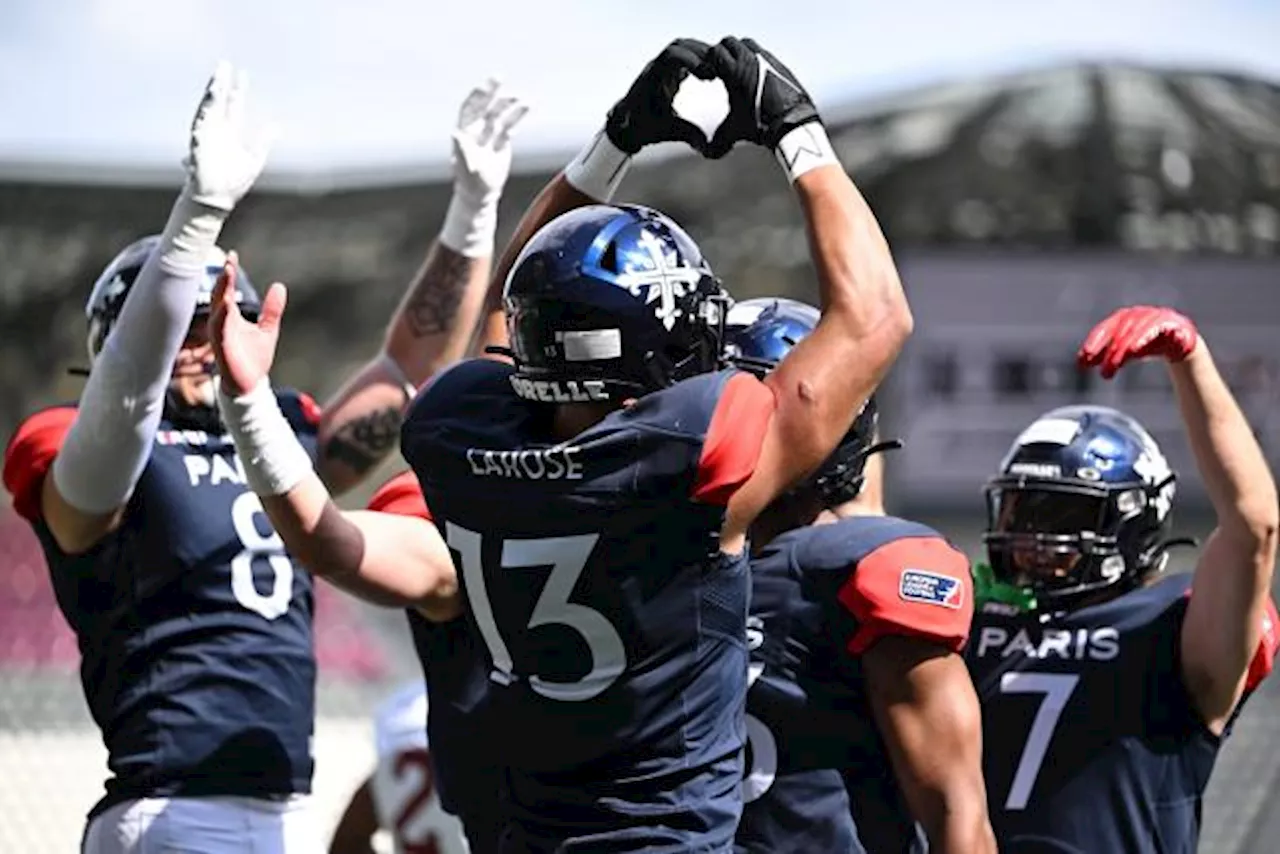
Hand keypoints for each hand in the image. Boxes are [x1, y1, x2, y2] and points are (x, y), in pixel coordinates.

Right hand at [184, 61, 274, 210]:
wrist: (217, 200)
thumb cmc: (232, 182)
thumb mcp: (254, 158)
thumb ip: (263, 141)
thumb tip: (275, 125)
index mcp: (230, 132)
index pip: (234, 105)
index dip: (238, 90)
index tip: (242, 74)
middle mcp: (217, 130)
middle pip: (218, 102)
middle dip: (221, 83)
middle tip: (224, 65)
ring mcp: (206, 136)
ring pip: (207, 111)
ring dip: (211, 96)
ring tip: (216, 80)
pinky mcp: (197, 146)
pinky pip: (199, 128)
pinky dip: (203, 117)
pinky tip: (208, 105)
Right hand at [208, 254, 287, 395]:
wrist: (252, 385)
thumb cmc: (255, 358)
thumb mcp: (268, 329)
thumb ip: (272, 309)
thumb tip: (279, 286)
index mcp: (230, 318)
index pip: (225, 290)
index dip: (228, 274)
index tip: (233, 255)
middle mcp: (222, 324)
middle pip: (219, 296)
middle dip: (223, 279)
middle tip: (229, 261)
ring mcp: (221, 336)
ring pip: (217, 310)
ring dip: (221, 293)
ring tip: (225, 276)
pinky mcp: (223, 349)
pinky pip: (220, 330)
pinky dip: (221, 317)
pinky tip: (225, 305)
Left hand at [452, 78, 528, 202]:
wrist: (481, 193)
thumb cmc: (469, 181)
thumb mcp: (465, 166)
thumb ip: (461, 150)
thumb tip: (455, 134)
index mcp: (465, 131)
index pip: (470, 107)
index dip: (476, 96)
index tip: (485, 87)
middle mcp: (477, 129)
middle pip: (485, 105)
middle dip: (491, 91)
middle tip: (499, 77)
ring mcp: (490, 133)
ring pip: (500, 113)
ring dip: (509, 104)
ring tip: (521, 99)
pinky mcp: (502, 141)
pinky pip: (511, 124)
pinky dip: (518, 115)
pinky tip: (527, 107)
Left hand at [605, 38, 712, 153]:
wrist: (629, 127)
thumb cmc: (644, 127)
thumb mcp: (667, 131)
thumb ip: (687, 135)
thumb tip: (706, 146)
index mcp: (654, 78)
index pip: (672, 55)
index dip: (693, 60)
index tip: (708, 76)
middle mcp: (657, 68)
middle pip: (681, 46)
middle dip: (702, 54)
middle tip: (717, 72)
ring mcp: (663, 68)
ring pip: (683, 48)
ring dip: (701, 55)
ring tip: (716, 72)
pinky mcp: (668, 71)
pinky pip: (684, 56)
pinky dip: (698, 60)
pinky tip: (710, 74)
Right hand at [700, 36, 819, 158]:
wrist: (792, 123)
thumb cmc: (761, 126)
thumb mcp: (734, 131)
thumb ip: (718, 138)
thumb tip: (707, 153)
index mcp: (734, 71)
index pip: (714, 51)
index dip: (709, 61)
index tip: (710, 74)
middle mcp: (750, 59)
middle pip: (729, 42)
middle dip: (723, 53)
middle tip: (722, 68)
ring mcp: (766, 58)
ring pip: (746, 43)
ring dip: (739, 52)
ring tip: (738, 69)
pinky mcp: (778, 62)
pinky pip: (762, 52)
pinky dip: (755, 58)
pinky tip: (755, 75)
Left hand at [1077, 305, 1199, 378]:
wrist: (1177, 340)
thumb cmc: (1144, 342)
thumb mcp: (1123, 349)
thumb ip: (1104, 354)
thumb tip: (1081, 363)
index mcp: (1121, 318)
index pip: (1104, 330)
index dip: (1094, 343)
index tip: (1084, 358)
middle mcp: (1136, 315)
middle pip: (1120, 333)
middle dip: (1110, 353)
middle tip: (1104, 374)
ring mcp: (1154, 317)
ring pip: (1138, 331)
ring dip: (1128, 346)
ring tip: (1121, 361)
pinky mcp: (1172, 325)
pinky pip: (1161, 329)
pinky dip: (1151, 337)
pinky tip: (1139, 348)